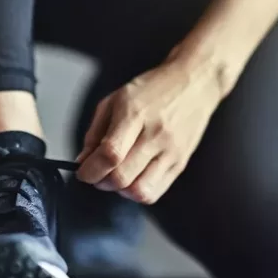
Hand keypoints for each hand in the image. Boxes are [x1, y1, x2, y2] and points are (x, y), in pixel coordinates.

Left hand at [76, 55, 223, 203]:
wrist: (195, 84)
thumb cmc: (154, 89)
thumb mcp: (116, 99)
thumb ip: (96, 132)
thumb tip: (83, 161)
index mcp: (136, 114)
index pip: (110, 154)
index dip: (90, 170)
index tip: (83, 172)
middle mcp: (156, 135)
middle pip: (122, 177)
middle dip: (101, 182)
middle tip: (97, 174)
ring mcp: (171, 152)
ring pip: (140, 191)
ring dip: (121, 190)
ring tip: (117, 176)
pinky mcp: (181, 163)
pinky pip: (156, 192)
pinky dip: (138, 192)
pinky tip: (134, 178)